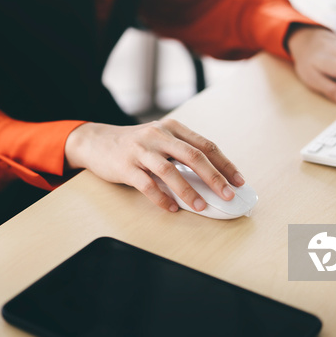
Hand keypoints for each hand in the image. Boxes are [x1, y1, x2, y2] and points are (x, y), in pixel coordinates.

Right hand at [64, 119, 244, 211]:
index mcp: (172, 128)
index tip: (239, 180)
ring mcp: (141, 150)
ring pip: (170, 171)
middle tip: (227, 195)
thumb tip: (211, 178)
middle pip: (192, 155)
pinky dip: (161, 198)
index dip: (224, 164)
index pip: (205, 145)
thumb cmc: (134, 145)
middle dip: (213, 177)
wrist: (96, 142)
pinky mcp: (125, 166)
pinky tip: (172, 208)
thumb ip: (181, 153)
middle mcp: (158, 135)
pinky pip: (147, 185)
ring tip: (201, 206)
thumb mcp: (160, 140)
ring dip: (188, 191)